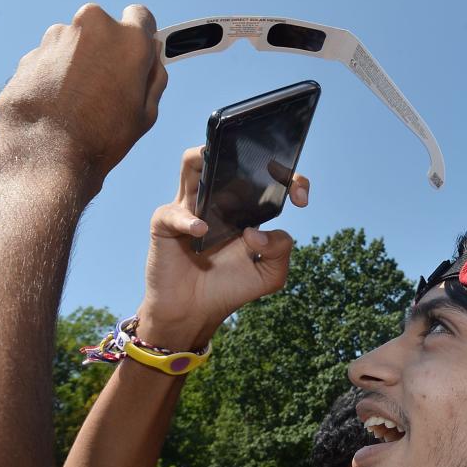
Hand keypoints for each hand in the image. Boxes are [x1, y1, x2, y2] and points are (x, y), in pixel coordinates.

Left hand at [0, 4, 165, 190]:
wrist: (45, 150)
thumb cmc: (101, 135)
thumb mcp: (147, 113)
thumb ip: (154, 77)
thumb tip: (152, 59)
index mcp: (129, 38)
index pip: (141, 16)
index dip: (140, 35)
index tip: (137, 52)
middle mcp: (93, 26)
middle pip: (104, 29)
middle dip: (107, 50)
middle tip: (108, 86)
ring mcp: (58, 36)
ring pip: (76, 43)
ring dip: (79, 62)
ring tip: (79, 101)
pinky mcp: (32, 52)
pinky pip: (52, 59)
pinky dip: (56, 75)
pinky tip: (58, 104)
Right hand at [137, 146, 310, 348]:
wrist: (194, 312)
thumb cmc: (229, 288)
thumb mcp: (270, 274)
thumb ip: (280, 250)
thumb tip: (255, 230)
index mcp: (245, 208)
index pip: (267, 178)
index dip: (288, 179)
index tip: (301, 198)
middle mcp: (218, 200)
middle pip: (227, 156)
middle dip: (246, 155)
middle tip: (265, 174)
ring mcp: (190, 208)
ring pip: (192, 163)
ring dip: (205, 160)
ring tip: (221, 177)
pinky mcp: (166, 223)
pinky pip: (175, 213)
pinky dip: (188, 220)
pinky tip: (201, 231)